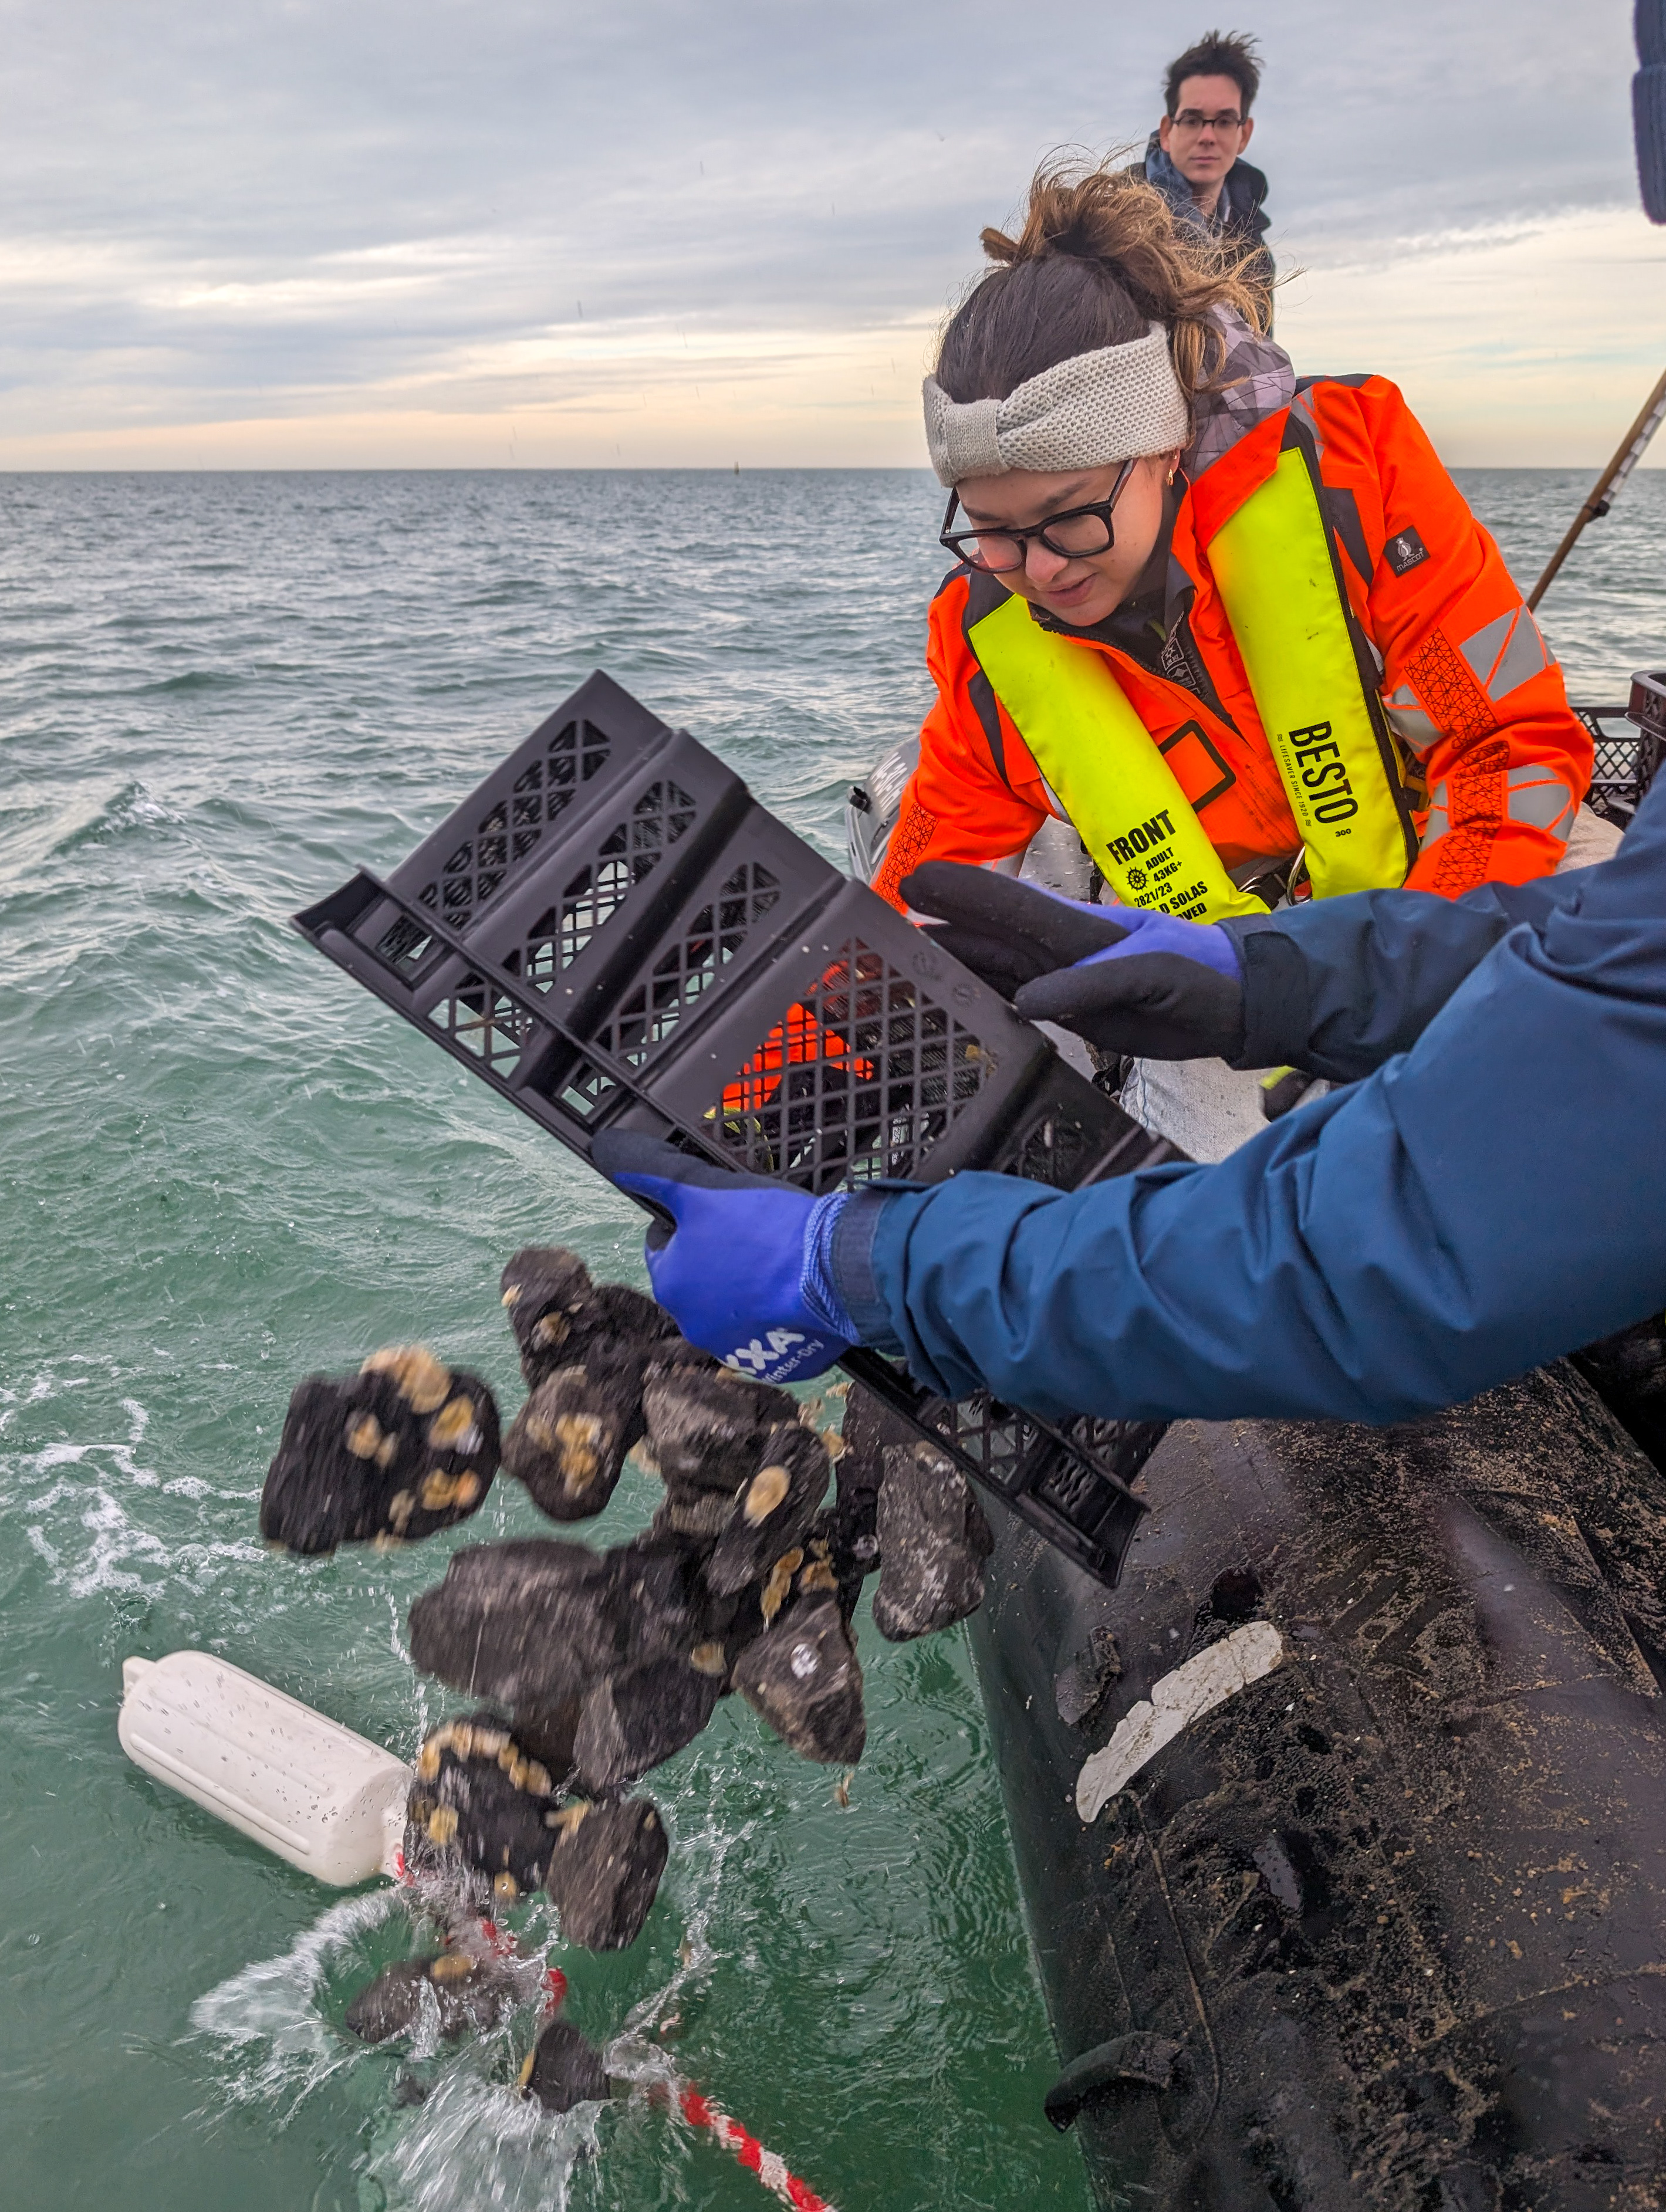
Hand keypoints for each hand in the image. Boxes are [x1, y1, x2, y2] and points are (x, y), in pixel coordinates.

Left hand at [590, 1133, 854, 1383]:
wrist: (835, 1271)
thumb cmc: (765, 1228)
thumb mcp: (702, 1189)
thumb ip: (655, 1174)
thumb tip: (610, 1150)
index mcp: (670, 1286)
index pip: (664, 1246)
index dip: (690, 1222)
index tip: (720, 1213)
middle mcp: (693, 1325)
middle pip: (698, 1279)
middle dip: (718, 1256)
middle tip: (752, 1233)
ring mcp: (736, 1348)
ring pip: (733, 1306)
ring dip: (746, 1285)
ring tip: (776, 1260)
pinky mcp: (777, 1363)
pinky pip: (769, 1331)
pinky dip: (776, 1312)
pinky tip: (793, 1289)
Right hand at [901, 862, 1244, 1060]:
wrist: (1233, 1004)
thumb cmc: (1203, 975)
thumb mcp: (1156, 974)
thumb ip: (1095, 984)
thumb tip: (1030, 1000)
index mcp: (1077, 931)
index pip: (1008, 904)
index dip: (960, 891)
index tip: (913, 882)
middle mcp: (1056, 950)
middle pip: (983, 933)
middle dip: (930, 924)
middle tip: (874, 921)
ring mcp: (1056, 978)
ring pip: (987, 966)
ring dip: (941, 963)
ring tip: (890, 963)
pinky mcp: (1064, 1009)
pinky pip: (1006, 1000)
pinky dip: (970, 998)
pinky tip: (941, 998)